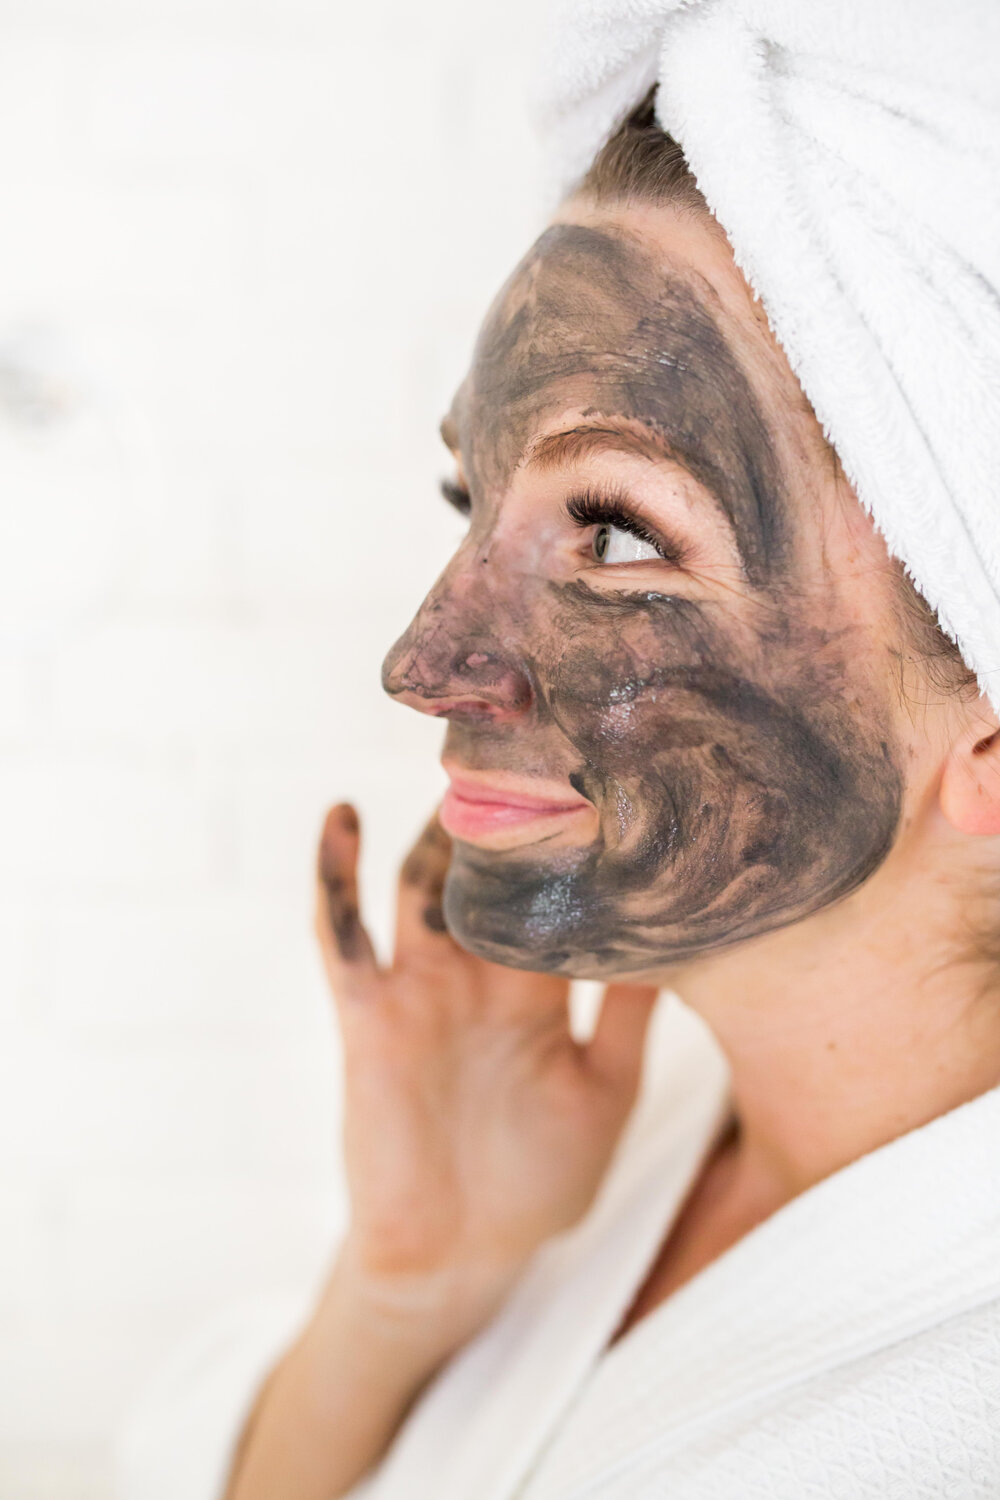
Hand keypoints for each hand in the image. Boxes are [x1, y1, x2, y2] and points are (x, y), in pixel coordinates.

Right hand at [315, 803, 658, 1338]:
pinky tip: (340, 818)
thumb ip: (629, 1017)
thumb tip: (683, 938)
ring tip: (460, 758)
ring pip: (422, 883)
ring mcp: (422, 987)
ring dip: (436, 829)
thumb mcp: (605, 1091)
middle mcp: (480, 973)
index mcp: (539, 987)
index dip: (582, 839)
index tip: (617, 770)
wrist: (462, 1257)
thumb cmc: (538, 1181)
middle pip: (488, 870)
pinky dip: (335, 876)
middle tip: (536, 727)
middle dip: (506, 810)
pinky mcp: (370, 1015)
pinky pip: (343, 936)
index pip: (558, 892)